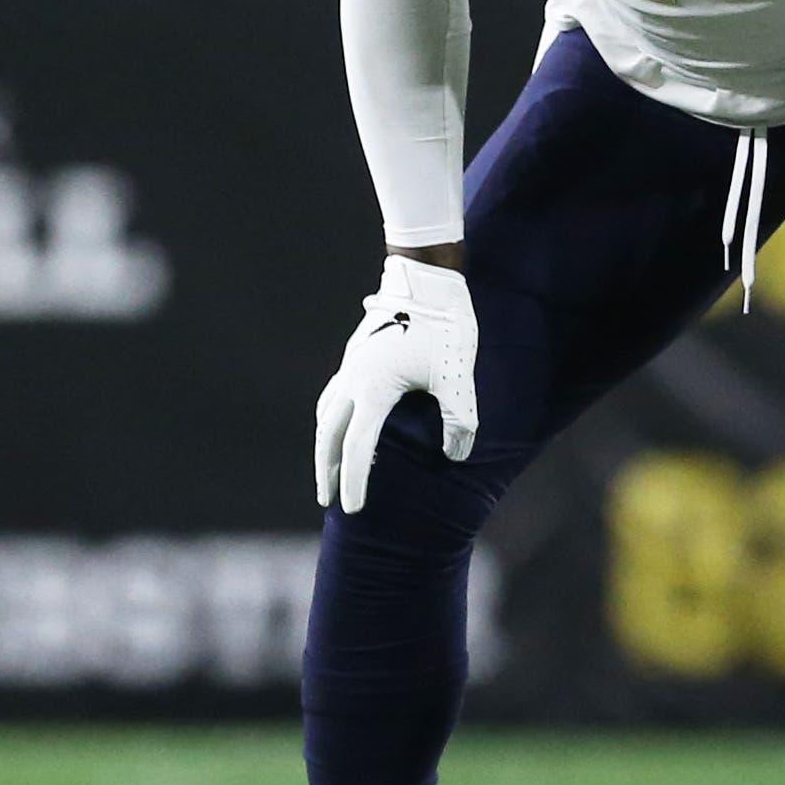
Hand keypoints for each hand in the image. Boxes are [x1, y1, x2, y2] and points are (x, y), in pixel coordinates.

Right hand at [314, 258, 478, 512]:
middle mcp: (353, 379)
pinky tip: (345, 423)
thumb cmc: (443, 323)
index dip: (354, 480)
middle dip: (326, 468)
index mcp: (374, 389)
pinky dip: (333, 419)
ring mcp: (351, 364)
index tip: (352, 508)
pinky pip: (334, 395)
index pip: (357, 447)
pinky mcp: (357, 353)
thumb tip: (456, 454)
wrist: (426, 275)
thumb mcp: (455, 373)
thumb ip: (458, 417)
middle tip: (327, 500)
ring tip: (330, 467)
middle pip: (328, 433)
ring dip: (325, 443)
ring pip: (326, 413)